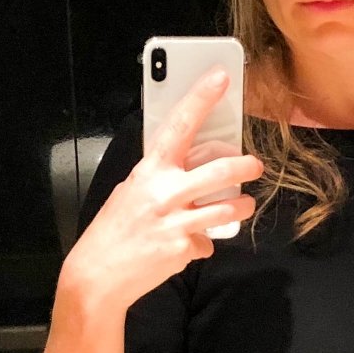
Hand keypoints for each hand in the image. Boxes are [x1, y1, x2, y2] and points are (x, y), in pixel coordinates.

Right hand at [61, 70, 261, 319]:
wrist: (98, 275)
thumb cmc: (114, 229)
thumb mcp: (131, 191)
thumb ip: (160, 177)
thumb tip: (189, 165)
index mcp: (150, 171)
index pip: (179, 126)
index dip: (201, 98)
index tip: (220, 77)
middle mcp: (165, 192)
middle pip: (221, 170)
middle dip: (246, 165)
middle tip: (254, 165)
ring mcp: (177, 222)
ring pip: (228, 208)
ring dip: (241, 206)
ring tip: (242, 205)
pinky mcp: (184, 248)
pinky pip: (207, 242)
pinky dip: (202, 243)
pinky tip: (189, 245)